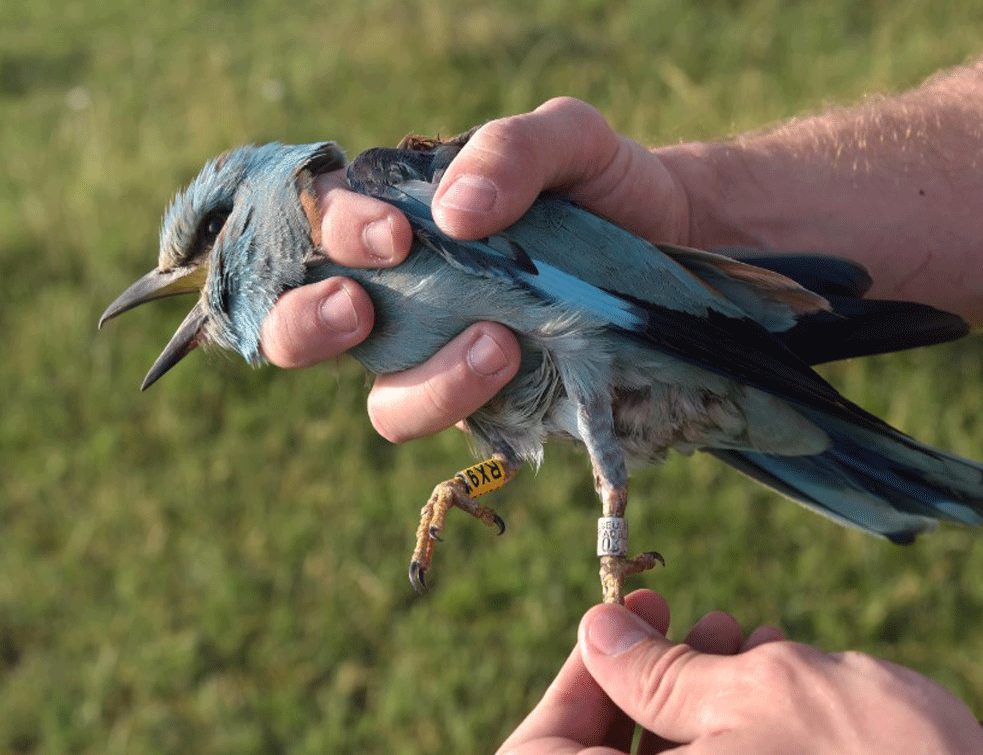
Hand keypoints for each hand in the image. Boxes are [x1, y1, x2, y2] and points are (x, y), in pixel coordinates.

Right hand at [260, 98, 690, 440]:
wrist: (678, 243)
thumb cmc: (603, 185)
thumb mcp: (568, 139)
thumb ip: (509, 148)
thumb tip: (454, 213)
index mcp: (396, 222)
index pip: (317, 227)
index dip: (331, 235)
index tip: (395, 235)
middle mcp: (401, 298)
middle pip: (299, 330)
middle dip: (307, 326)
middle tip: (358, 309)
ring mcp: (441, 360)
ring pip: (386, 404)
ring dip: (427, 384)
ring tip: (499, 345)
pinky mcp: (491, 408)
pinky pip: (459, 430)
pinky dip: (476, 407)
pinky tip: (525, 367)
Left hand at [499, 590, 982, 753]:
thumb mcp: (745, 700)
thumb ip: (651, 672)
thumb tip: (596, 630)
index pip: (546, 754)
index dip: (573, 687)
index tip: (612, 625)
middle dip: (645, 679)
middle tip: (677, 613)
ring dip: (698, 692)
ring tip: (741, 630)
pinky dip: (739, 723)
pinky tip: (774, 665)